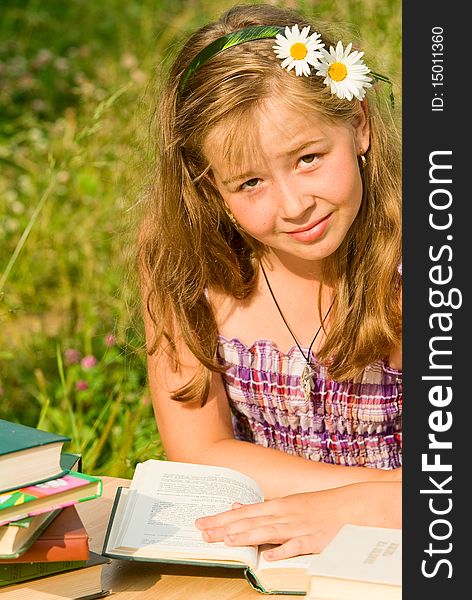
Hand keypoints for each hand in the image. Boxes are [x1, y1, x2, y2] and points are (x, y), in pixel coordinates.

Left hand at [195, 481, 400, 560]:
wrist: (352, 505)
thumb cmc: (319, 505)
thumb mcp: (288, 502)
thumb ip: (261, 507)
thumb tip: (235, 506)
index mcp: (277, 505)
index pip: (243, 512)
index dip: (221, 518)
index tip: (201, 522)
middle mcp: (284, 514)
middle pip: (249, 521)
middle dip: (224, 527)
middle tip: (202, 532)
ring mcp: (298, 526)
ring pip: (267, 531)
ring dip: (246, 536)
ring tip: (226, 540)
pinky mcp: (313, 540)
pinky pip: (295, 547)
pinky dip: (281, 551)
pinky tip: (267, 557)